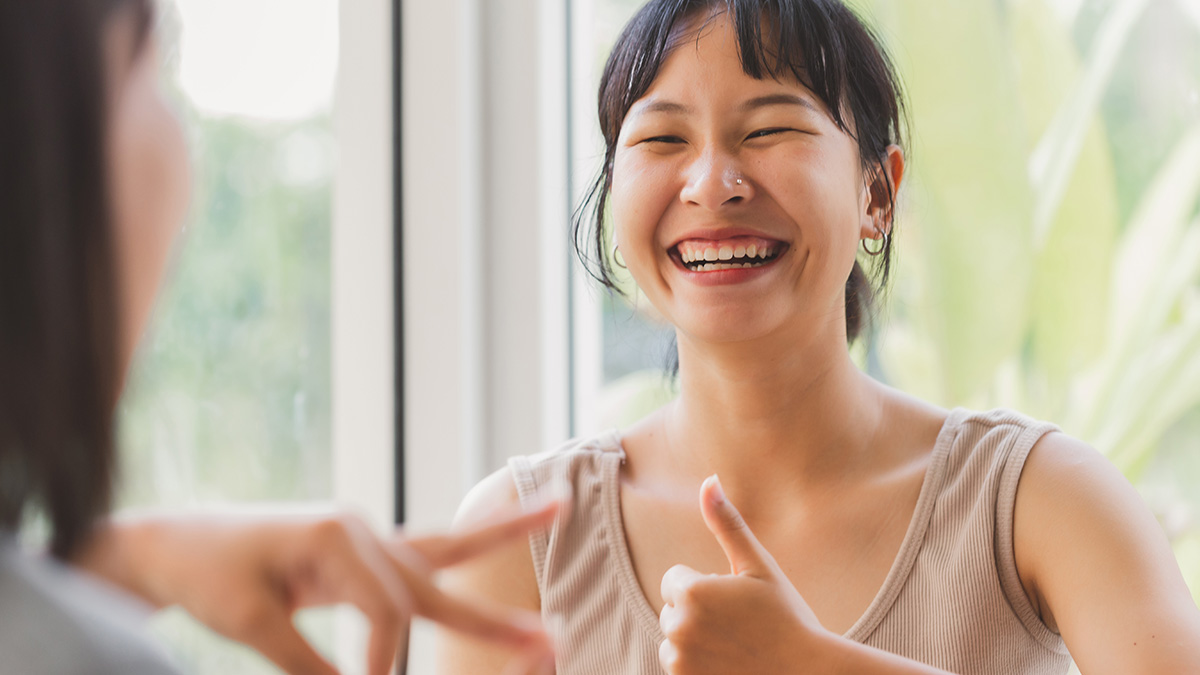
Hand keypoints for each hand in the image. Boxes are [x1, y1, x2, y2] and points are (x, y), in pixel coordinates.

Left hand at [95, 503, 557, 674]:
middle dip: (490, 617)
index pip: (383, 611)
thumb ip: (308, 662)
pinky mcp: (363, 550)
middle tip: (551, 641)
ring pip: (444, 550)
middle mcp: (360, 528)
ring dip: (504, 541)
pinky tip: (519, 520)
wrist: (174, 540)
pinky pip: (425, 550)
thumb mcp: (249, 623)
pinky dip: (471, 544)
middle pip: (435, 578)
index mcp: (333, 535)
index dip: (378, 662)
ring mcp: (366, 534)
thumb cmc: (205, 574)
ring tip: (558, 513)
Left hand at [658, 476, 828, 674]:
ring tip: (735, 644)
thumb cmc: (786, 617)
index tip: (734, 600)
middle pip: (673, 609)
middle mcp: (678, 626)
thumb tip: (709, 480)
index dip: (704, 586)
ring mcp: (679, 660)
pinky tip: (729, 663)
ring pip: (674, 638)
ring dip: (695, 639)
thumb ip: (727, 524)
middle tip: (739, 624)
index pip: (675, 579)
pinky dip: (696, 664)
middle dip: (698, 612)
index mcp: (692, 590)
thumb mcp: (758, 566)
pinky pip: (677, 664)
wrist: (806, 674)